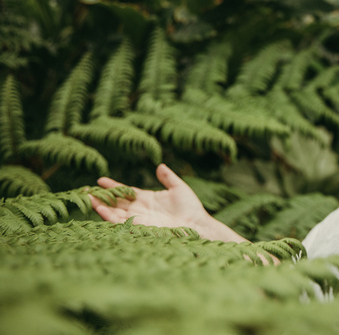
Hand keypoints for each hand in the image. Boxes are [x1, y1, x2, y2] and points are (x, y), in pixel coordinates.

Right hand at [90, 164, 246, 242]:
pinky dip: (111, 217)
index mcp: (147, 198)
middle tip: (86, 191)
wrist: (197, 225)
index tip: (100, 180)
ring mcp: (139, 218)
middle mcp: (140, 209)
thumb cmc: (191, 208)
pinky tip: (101, 210)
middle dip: (102, 197)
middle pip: (117, 202)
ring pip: (116, 212)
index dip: (113, 186)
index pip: (126, 191)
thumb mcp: (179, 188)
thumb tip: (160, 166)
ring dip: (102, 206)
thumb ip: (168, 178)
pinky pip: (121, 222)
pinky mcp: (140, 227)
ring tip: (89, 199)